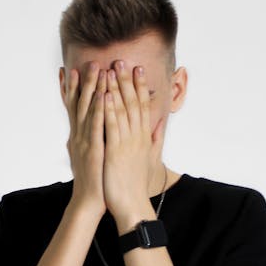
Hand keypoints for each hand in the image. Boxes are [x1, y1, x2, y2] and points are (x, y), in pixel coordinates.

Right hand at [65, 61, 107, 217]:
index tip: (69, 68)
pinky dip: (98, 108)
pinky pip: (96, 125)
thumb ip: (89, 139)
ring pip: (86, 109)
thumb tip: (87, 129)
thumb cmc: (93, 179)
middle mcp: (77, 135)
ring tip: (95, 69)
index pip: (72, 107)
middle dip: (82, 81)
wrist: (89, 201)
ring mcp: (84, 141)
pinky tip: (102, 95)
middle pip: (78, 103)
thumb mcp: (88, 154)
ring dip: (91, 88)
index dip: (69, 88)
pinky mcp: (93, 149)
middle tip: (87, 61)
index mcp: (78, 136)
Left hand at [102, 59, 166, 219]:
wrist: (132, 205)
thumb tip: (159, 124)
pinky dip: (109, 110)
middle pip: (133, 103)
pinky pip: (112, 126)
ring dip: (116, 88)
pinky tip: (105, 95)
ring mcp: (127, 142)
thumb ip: (155, 139)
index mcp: (143, 137)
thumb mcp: (149, 157)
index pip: (142, 106)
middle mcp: (137, 136)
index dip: (140, 86)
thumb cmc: (136, 183)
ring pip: (122, 110)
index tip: (137, 69)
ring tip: (111, 69)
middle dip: (127, 81)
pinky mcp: (115, 151)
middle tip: (122, 60)